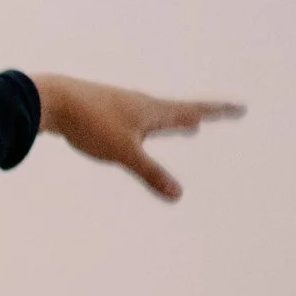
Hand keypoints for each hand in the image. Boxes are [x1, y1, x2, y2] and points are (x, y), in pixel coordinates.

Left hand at [32, 74, 242, 201]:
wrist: (53, 100)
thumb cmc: (90, 124)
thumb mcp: (123, 153)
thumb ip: (150, 174)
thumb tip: (178, 195)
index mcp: (154, 111)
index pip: (195, 111)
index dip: (220, 112)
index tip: (241, 108)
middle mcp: (143, 104)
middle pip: (180, 111)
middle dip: (202, 116)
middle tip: (219, 116)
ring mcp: (124, 105)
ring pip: (159, 115)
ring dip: (177, 121)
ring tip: (188, 127)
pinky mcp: (106, 110)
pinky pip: (137, 120)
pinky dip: (151, 125)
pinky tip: (140, 129)